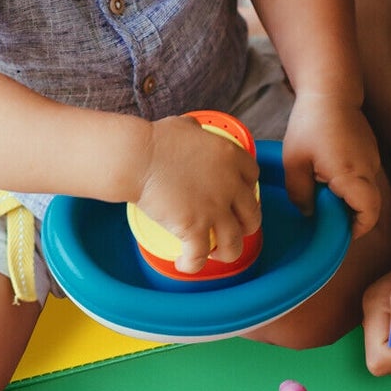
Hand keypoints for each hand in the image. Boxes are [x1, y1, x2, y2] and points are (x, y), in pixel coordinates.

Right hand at [134, 115, 261, 273]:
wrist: (137, 157)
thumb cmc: (155, 140)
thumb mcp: (185, 126)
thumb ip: (197, 131)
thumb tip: (193, 130)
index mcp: (230, 157)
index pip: (253, 177)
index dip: (248, 190)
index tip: (237, 197)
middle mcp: (230, 184)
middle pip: (252, 215)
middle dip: (246, 226)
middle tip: (232, 229)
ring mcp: (214, 208)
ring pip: (234, 243)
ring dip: (227, 252)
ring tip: (213, 253)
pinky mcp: (195, 227)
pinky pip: (200, 256)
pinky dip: (193, 264)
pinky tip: (185, 265)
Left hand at [280, 93, 383, 236]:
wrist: (330, 90)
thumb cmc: (310, 123)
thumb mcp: (295, 162)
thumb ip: (300, 193)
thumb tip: (308, 213)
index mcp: (351, 174)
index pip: (368, 212)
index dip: (358, 229)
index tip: (340, 234)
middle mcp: (368, 169)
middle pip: (369, 205)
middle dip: (351, 217)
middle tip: (327, 218)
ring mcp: (372, 158)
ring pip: (366, 191)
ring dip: (349, 199)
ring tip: (323, 194)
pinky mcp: (369, 150)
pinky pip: (363, 176)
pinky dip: (350, 184)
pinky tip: (328, 175)